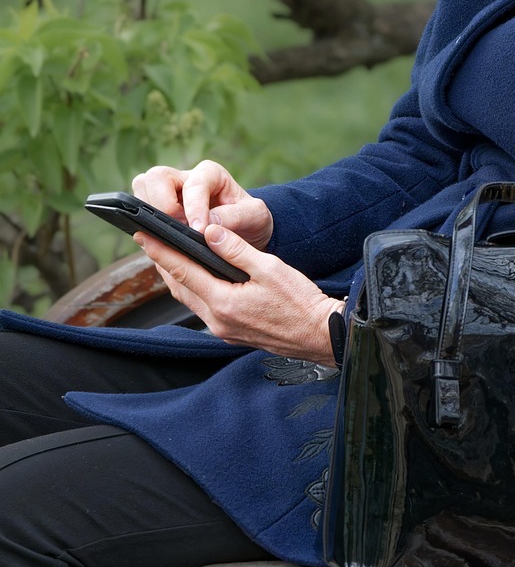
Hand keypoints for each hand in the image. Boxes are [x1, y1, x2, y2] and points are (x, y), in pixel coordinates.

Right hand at [132, 160, 273, 250]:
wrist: (247, 230)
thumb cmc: (251, 219)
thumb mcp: (255, 216)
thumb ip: (236, 216)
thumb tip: (210, 223)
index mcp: (210, 174)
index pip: (193, 185)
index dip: (193, 208)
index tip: (199, 230)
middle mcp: (185, 178)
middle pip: (155, 177)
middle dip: (162, 204)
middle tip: (177, 228)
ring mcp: (169, 193)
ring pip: (142, 188)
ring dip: (150, 212)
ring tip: (171, 234)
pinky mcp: (160, 209)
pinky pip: (142, 210)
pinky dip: (147, 224)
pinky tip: (164, 241)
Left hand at [135, 223, 343, 364]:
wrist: (319, 335)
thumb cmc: (300, 302)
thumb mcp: (270, 268)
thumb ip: (237, 250)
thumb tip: (209, 231)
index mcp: (224, 302)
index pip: (183, 271)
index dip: (160, 251)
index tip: (142, 234)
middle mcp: (217, 320)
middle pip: (179, 287)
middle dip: (162, 262)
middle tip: (148, 240)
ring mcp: (223, 329)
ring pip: (188, 298)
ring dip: (175, 276)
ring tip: (165, 254)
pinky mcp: (230, 332)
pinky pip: (202, 307)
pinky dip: (192, 288)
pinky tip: (194, 277)